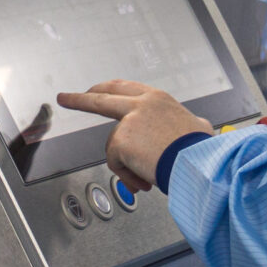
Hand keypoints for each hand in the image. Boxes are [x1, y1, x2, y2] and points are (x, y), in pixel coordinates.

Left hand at [53, 80, 210, 189]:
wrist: (198, 163)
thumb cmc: (200, 149)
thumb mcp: (196, 127)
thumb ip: (186, 124)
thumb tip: (198, 126)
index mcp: (157, 99)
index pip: (125, 88)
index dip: (108, 89)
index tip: (96, 89)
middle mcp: (141, 104)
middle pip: (102, 96)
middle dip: (80, 98)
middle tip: (66, 98)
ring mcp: (129, 120)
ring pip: (114, 146)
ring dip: (127, 166)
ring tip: (149, 175)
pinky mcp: (121, 139)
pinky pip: (116, 163)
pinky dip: (128, 175)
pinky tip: (145, 178)